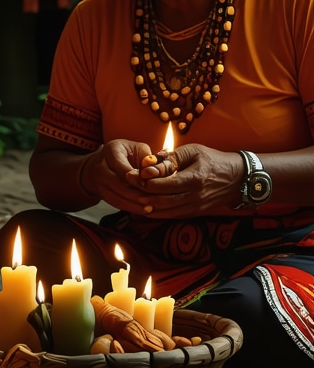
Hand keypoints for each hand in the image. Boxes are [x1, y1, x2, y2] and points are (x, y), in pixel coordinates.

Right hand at [80, 139, 163, 214]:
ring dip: (134, 204)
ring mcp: (98, 181)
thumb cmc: (127, 154)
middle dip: (136, 194)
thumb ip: (148, 159)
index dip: (135, 178)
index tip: (147, 185)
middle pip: (117, 184)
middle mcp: (100, 166)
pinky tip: (143, 210)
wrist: (104, 162)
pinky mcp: (101, 193)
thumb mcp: (139, 149)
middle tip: (153, 200)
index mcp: (111, 150)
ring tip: (151, 208)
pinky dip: (130, 208)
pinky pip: (116, 203)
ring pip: (116, 196)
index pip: (121, 166)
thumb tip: (156, 173)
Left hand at [126, 143, 245, 217]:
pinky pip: (172, 215)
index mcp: (194, 179)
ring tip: (133, 196)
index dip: (145, 181)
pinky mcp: (195, 212)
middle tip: (128, 186)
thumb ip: (171, 158)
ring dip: (147, 205)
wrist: (239, 178)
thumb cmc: (214, 160)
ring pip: (166, 211)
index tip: (132, 175)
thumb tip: (150, 163)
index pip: (163, 184)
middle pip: (161, 200)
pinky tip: (146, 207)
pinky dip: (157, 212)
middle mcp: (194, 196)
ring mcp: (195, 206)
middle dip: (142, 194)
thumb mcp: (194, 151)